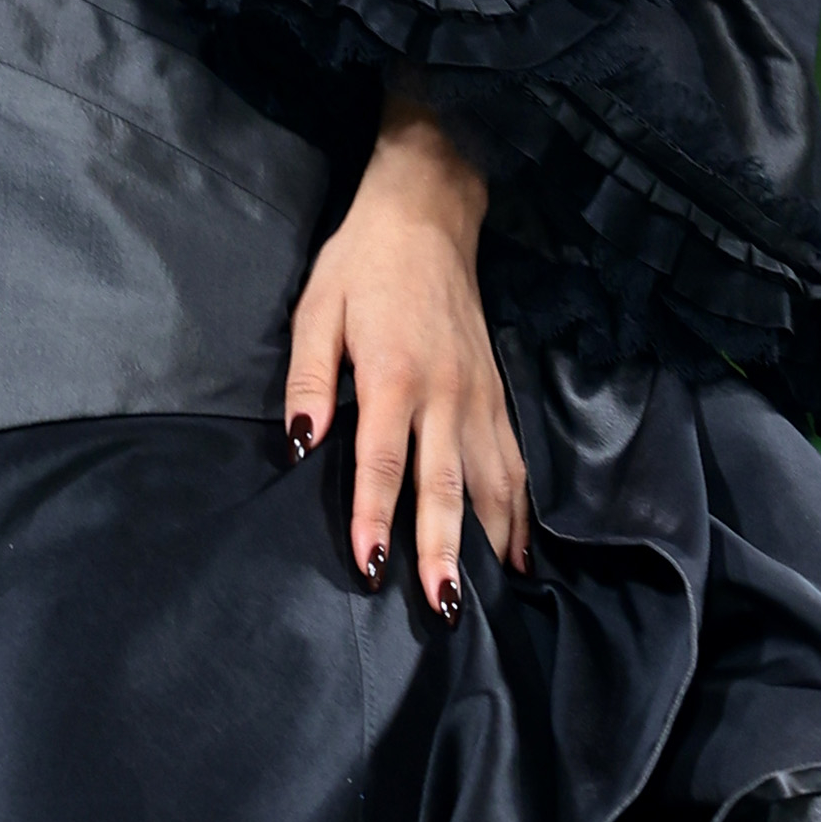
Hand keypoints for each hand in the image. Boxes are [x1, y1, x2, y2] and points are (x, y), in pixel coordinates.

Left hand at [284, 98, 529, 614]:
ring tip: (491, 596)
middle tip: (443, 607)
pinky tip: (520, 548)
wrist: (427, 214)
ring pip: (492, 480)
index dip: (376, 516)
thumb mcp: (315, 311)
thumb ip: (307, 382)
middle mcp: (445, 391)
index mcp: (393, 374)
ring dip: (491, 540)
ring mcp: (479, 394)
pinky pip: (514, 460)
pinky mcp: (496, 391)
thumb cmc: (362, 264)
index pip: (384, 461)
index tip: (372, 565)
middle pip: (446, 485)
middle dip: (443, 550)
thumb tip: (299, 446)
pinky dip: (521, 508)